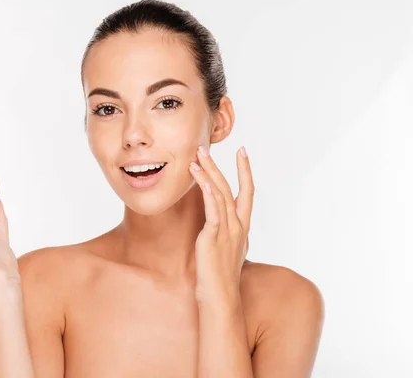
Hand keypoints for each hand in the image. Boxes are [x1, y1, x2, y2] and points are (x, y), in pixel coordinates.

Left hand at [189, 145, 254, 302]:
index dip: (245, 172)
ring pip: (220, 194)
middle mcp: (238, 226)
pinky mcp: (214, 236)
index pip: (247, 193)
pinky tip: (199, 178)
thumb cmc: (220, 277)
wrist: (220, 297)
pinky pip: (212, 208)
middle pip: (232, 188)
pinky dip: (207, 191)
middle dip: (221, 166)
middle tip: (207, 147)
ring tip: (196, 157)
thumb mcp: (227, 251)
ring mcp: (227, 230)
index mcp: (242, 228)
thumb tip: (217, 227)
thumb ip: (225, 236)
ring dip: (208, 173)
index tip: (242, 153)